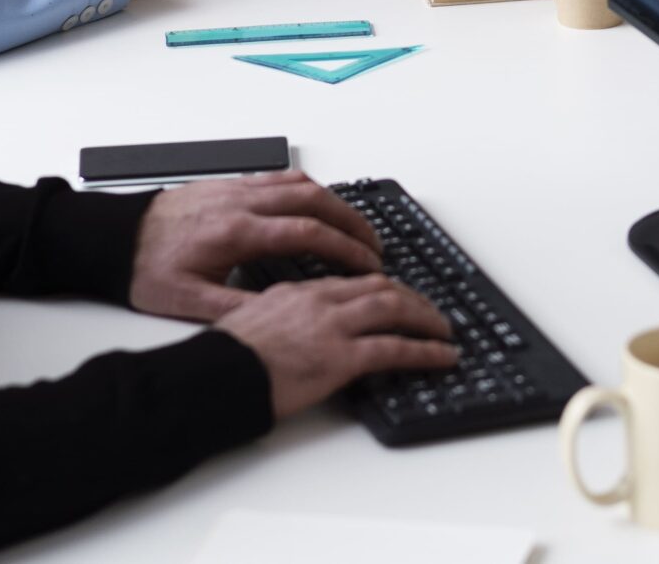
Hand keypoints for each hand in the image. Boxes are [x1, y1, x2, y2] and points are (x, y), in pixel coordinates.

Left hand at [129, 170, 383, 319]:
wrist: (115, 238)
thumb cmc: (146, 268)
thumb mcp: (188, 302)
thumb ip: (236, 309)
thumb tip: (280, 317)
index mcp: (234, 233)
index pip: (307, 233)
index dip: (344, 249)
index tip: (367, 264)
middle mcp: (240, 203)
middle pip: (315, 201)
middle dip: (353, 223)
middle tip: (376, 246)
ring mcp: (236, 189)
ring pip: (301, 185)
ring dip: (336, 203)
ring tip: (357, 227)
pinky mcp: (230, 184)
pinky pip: (281, 177)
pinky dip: (310, 189)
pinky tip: (320, 205)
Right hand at [215, 274, 457, 418]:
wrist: (214, 377)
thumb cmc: (225, 359)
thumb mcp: (252, 321)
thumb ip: (281, 314)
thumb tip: (296, 326)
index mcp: (298, 291)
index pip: (352, 280)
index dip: (382, 285)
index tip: (396, 292)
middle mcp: (320, 301)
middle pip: (381, 286)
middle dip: (413, 297)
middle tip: (430, 310)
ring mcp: (333, 327)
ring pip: (395, 309)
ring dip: (427, 318)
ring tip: (444, 329)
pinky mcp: (341, 358)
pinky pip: (396, 349)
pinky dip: (426, 351)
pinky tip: (442, 356)